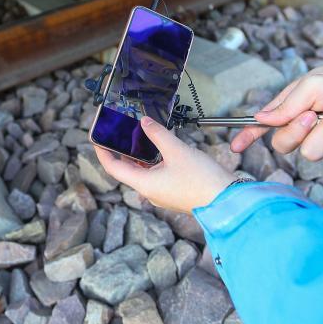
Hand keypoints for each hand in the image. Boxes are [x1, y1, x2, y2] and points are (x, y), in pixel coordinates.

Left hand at [94, 116, 234, 212]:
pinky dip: (151, 162)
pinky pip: (155, 176)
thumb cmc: (202, 180)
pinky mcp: (173, 193)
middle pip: (127, 170)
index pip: (113, 167)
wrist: (227, 201)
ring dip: (137, 156)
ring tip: (135, 137)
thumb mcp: (176, 150)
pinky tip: (158, 150)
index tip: (96, 138)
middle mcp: (149, 192)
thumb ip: (158, 134)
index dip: (102, 151)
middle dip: (121, 151)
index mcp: (144, 184)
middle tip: (117, 133)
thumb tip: (143, 122)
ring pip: (142, 173)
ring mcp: (161, 194)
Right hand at [230, 52, 322, 160]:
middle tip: (313, 114)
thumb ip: (288, 104)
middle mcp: (310, 122)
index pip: (267, 122)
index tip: (235, 146)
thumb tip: (261, 119)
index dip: (250, 134)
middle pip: (284, 143)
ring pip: (312, 151)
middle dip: (298, 130)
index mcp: (298, 102)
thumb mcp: (318, 84)